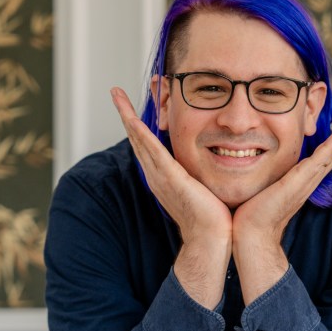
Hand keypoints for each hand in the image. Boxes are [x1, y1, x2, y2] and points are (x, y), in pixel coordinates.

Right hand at [111, 87, 232, 239]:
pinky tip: (131, 119)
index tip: (132, 106)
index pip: (148, 144)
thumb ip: (202, 172)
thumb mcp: (204, 186)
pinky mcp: (170, 178)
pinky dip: (140, 134)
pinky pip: (152, 151)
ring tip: (116, 95)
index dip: (139, 124)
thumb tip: (216, 157)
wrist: (212, 238)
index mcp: (164, 176)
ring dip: (127, 116)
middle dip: (126, 113)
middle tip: (115, 92)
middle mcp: (157, 174)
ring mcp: (160, 176)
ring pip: (140, 139)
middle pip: (137, 138)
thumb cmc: (214, 218)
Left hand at [232, 99, 331, 245]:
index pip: (325, 153)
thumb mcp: (262, 184)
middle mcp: (311, 178)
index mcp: (303, 178)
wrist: (251, 233)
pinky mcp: (301, 180)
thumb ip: (264, 171)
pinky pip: (324, 157)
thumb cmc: (251, 213)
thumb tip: (249, 156)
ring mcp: (308, 179)